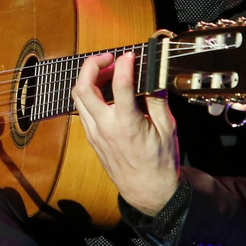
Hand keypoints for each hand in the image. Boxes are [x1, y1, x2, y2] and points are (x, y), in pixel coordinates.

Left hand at [70, 50, 179, 213]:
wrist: (147, 190)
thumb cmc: (160, 161)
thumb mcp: (167, 128)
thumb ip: (158, 99)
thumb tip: (154, 75)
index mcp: (126, 124)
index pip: (119, 84)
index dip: (124, 64)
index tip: (130, 55)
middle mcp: (105, 127)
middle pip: (83, 87)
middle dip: (92, 65)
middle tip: (109, 58)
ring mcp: (94, 133)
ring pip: (78, 97)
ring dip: (88, 79)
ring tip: (107, 72)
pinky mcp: (91, 137)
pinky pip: (82, 110)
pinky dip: (89, 95)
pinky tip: (105, 91)